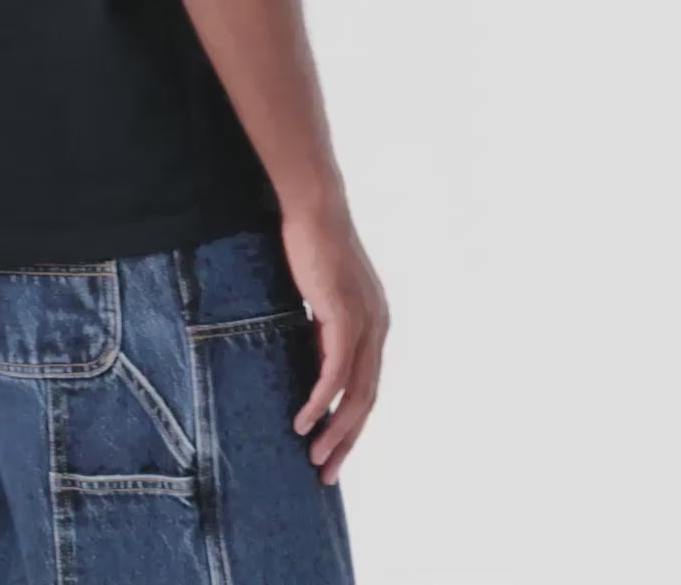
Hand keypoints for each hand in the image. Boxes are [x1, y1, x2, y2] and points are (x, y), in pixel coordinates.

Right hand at [279, 195, 389, 481]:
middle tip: (326, 473)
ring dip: (335, 431)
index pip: (366, 386)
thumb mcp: (319, 295)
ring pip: (355, 394)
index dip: (350, 423)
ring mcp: (365, 323)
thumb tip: (306, 355)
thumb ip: (320, 326)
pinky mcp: (345, 317)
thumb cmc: (310, 243)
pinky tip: (303, 421)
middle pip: (366, 400)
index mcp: (375, 323)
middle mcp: (378, 327)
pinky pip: (334, 372)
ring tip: (315, 458)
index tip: (331, 449)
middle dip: (347, 440)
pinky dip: (319, 401)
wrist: (314, 207)